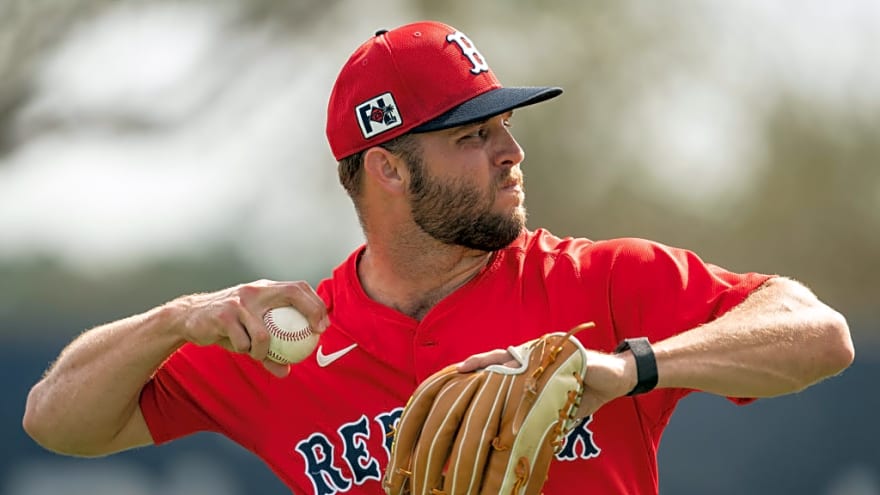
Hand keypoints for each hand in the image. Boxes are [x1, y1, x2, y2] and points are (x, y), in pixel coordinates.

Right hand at [168, 279, 328, 376]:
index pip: (298, 287)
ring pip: (264, 333)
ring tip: (255, 353)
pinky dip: (244, 350)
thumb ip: (269, 352)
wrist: (189, 319)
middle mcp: (255, 290)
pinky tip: (239, 348)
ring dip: (263, 351)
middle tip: (315, 333)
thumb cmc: (227, 327)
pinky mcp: (223, 314)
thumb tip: (286, 372)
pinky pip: (243, 342)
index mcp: (265, 290)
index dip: (315, 303)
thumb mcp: (249, 336)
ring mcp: (239, 301)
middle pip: (292, 293)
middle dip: (311, 311)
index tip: (323, 326)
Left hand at [457, 345, 635, 417]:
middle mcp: (538, 355)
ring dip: (496, 361)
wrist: (617, 378)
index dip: (483, 368)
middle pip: (503, 357)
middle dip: (481, 362)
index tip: (460, 373)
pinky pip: (542, 359)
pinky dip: (528, 366)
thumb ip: (539, 413)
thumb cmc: (585, 390)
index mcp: (534, 366)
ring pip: (517, 355)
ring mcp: (550, 351)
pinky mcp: (564, 352)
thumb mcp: (557, 404)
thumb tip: (523, 438)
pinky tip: (513, 370)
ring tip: (476, 367)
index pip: (503, 366)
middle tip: (460, 369)